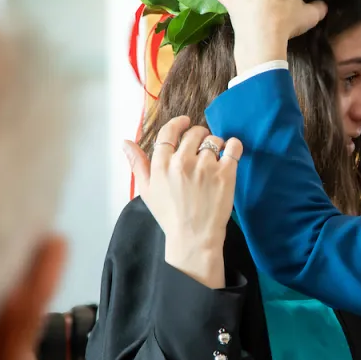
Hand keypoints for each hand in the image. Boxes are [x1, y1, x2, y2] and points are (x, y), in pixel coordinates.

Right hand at [123, 116, 242, 288]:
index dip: (178, 123)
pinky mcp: (226, 174)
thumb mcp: (147, 190)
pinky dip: (234, 145)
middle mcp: (182, 162)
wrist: (194, 237)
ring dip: (215, 144)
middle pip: (194, 133)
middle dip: (199, 136)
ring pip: (214, 140)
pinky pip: (233, 146)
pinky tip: (231, 151)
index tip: (186, 122)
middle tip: (202, 147)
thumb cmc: (170, 215)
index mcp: (162, 165)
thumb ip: (137, 164)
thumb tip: (126, 142)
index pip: (169, 132)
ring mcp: (205, 167)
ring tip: (215, 157)